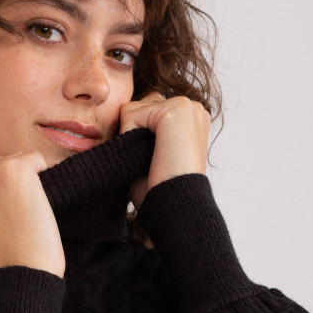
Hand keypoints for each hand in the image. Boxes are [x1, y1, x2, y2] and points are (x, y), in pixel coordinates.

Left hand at [119, 93, 210, 210]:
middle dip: (134, 132)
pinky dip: (129, 136)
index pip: (148, 109)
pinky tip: (148, 155)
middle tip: (149, 162)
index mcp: (191, 120)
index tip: (151, 161)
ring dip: (131, 136)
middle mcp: (192, 108)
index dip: (138, 135)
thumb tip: (120, 115)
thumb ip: (144, 130)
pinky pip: (130, 114)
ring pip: (133, 109)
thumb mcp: (154, 155)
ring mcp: (186, 106)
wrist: (177, 207)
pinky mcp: (175, 110)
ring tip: (149, 159)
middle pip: (140, 105)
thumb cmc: (161, 189)